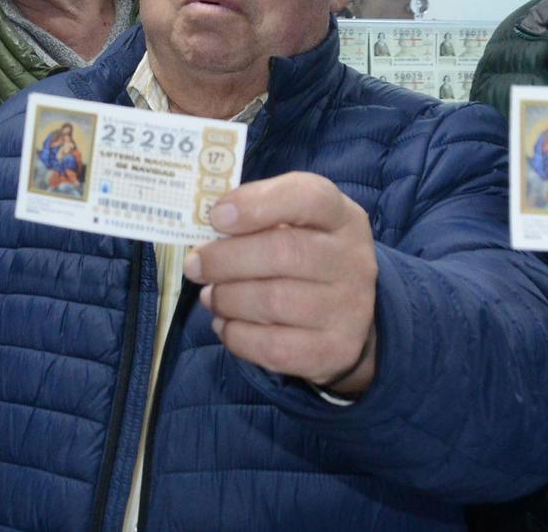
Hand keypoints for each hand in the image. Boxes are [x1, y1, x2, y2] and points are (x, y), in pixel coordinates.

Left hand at [184, 172, 379, 394]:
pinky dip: (236, 335)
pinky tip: (225, 324)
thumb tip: (209, 225)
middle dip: (225, 259)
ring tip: (211, 296)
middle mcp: (352, 260)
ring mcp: (349, 309)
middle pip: (283, 252)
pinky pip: (272, 346)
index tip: (217, 216)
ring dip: (226, 299)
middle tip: (194, 265)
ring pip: (272, 302)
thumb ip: (257, 213)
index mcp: (341, 217)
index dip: (257, 204)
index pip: (310, 196)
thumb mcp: (294, 221)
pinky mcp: (335, 351)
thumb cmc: (305, 255)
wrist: (348, 316)